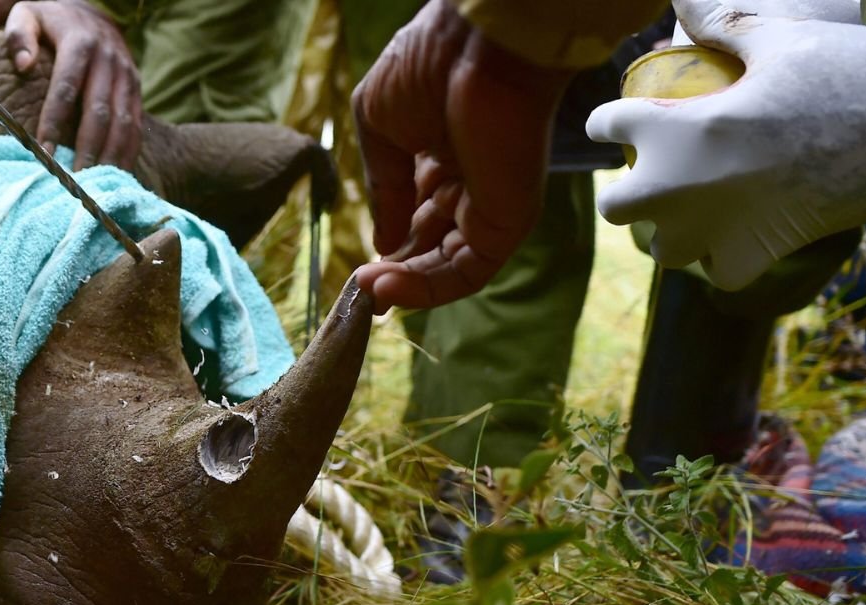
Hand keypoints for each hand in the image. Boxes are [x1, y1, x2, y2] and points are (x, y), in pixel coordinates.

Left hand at [3, 0, 140, 170]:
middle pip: (99, 112)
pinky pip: (136, 125)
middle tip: (75, 181)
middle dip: (87, 149)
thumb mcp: (28, 13)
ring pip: (123, 122)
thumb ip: (20, 35)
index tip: (45, 152)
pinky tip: (117, 174)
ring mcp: (127, 76)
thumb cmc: (52, 19)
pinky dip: (128, 152)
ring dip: (111, 156)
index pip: (66, 89)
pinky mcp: (137, 89)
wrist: (92, 10)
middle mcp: (109, 60)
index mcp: (80, 42)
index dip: (55, 123)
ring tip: (97, 185)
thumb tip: (23, 64)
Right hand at [351, 0, 572, 312]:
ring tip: (368, 288)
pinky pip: (466, 273)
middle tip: (360, 293)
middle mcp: (466, 185)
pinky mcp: (506, 224)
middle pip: (428, 246)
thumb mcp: (378, 127)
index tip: (360, 270)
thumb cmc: (426, 68)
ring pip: (445, 267)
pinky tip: (387, 287)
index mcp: (438, 156)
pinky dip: (427, 290)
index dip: (387, 243)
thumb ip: (382, 187)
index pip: (413, 214)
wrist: (476, 49)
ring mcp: (488, 207)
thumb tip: (382, 240)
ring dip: (403, 286)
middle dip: (393, 274)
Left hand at [587, 0, 865, 290]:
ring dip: (672, 232)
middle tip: (654, 177)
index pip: (606, 124)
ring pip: (663, 250)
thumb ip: (723, 23)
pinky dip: (723, 260)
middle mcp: (678, 185)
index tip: (618, 121)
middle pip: (616, 207)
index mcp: (675, 127)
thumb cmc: (846, 77)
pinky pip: (717, 272)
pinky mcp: (752, 258)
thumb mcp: (781, 38)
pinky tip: (734, 239)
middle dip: (628, 193)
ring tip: (693, 212)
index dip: (610, 120)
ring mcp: (712, 228)